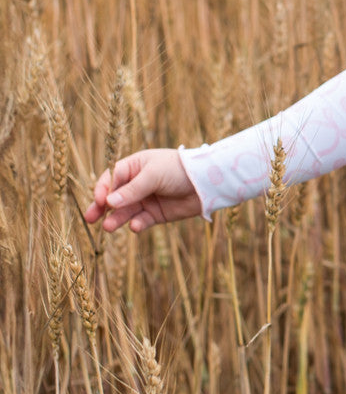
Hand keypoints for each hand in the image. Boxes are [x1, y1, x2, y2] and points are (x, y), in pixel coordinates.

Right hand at [85, 148, 201, 233]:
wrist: (206, 182)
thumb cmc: (178, 169)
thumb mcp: (153, 175)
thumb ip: (132, 190)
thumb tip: (108, 203)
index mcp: (134, 166)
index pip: (111, 178)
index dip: (103, 189)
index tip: (100, 201)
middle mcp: (137, 183)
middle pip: (114, 197)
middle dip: (101, 208)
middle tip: (90, 218)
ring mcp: (146, 199)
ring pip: (125, 211)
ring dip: (116, 219)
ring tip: (109, 227)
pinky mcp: (156, 214)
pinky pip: (141, 221)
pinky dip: (136, 224)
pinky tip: (135, 226)